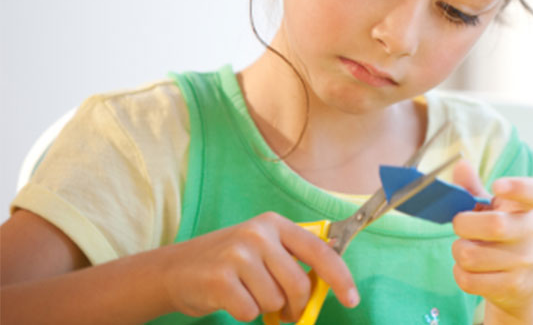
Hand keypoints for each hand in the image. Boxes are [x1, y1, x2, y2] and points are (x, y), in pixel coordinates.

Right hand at [157, 212, 357, 322]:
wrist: (174, 270)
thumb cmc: (227, 263)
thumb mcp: (261, 250)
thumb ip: (292, 262)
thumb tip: (328, 286)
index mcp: (275, 224)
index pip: (319, 251)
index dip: (339, 277)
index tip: (352, 299)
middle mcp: (258, 233)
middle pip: (299, 284)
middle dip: (296, 306)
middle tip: (287, 313)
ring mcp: (238, 254)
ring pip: (275, 300)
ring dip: (265, 308)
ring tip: (248, 295)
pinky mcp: (220, 279)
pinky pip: (250, 311)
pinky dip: (244, 314)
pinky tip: (230, 300)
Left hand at [450, 161, 532, 323]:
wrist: (520, 285)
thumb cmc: (499, 239)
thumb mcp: (490, 211)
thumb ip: (473, 189)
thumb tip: (461, 164)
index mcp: (523, 208)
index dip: (518, 187)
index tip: (497, 186)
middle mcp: (529, 233)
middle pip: (493, 225)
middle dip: (463, 225)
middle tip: (461, 226)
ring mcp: (524, 261)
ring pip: (471, 255)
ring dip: (458, 252)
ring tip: (467, 251)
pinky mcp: (513, 286)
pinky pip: (469, 279)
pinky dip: (460, 273)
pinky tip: (469, 270)